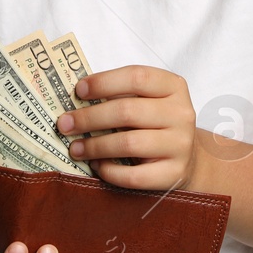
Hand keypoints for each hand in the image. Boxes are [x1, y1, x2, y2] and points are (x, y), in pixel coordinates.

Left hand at [59, 65, 200, 190]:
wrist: (188, 159)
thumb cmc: (156, 124)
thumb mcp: (147, 101)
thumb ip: (120, 95)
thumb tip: (76, 102)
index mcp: (173, 87)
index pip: (137, 77)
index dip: (104, 82)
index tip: (78, 91)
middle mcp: (181, 114)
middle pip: (127, 111)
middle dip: (89, 118)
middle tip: (64, 124)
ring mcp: (180, 145)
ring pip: (128, 143)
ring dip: (94, 146)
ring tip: (75, 148)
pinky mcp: (174, 173)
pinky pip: (134, 175)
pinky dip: (109, 171)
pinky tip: (96, 166)